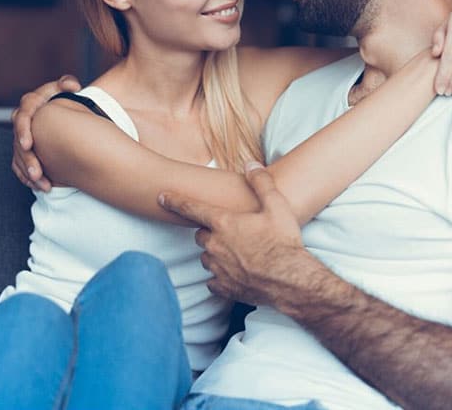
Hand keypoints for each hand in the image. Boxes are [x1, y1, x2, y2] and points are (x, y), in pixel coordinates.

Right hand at [11, 75, 80, 191]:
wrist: (64, 111)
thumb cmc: (66, 98)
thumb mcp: (66, 88)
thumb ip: (67, 84)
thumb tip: (72, 85)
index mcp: (31, 105)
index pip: (22, 117)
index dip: (23, 131)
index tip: (29, 145)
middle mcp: (23, 122)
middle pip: (19, 142)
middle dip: (27, 158)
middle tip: (37, 171)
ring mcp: (22, 137)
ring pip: (20, 157)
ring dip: (30, 172)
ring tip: (43, 185)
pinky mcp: (25, 150)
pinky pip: (21, 166)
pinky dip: (30, 177)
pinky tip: (42, 187)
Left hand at [160, 161, 305, 304]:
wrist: (290, 280)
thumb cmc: (283, 242)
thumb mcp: (277, 206)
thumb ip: (261, 182)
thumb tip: (251, 164)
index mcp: (224, 223)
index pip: (192, 208)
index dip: (175, 201)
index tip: (161, 197)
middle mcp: (215, 245)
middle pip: (200, 235)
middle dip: (210, 232)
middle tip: (231, 232)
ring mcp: (218, 268)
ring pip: (206, 257)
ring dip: (215, 254)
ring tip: (238, 253)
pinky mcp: (224, 287)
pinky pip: (213, 280)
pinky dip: (220, 276)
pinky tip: (236, 274)